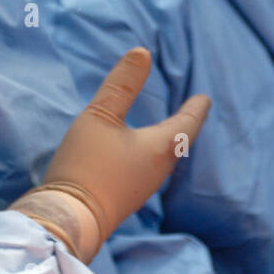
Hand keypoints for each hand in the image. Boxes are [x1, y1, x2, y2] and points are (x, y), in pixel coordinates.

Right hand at [12, 48, 209, 262]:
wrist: (68, 220)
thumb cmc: (86, 164)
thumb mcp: (101, 116)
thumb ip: (121, 84)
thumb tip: (143, 52)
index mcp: (160, 148)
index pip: (187, 123)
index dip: (196, 107)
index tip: (205, 98)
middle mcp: (158, 170)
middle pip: (178, 142)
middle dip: (183, 125)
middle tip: (190, 110)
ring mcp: (142, 188)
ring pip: (163, 158)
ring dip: (166, 141)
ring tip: (166, 129)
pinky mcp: (125, 199)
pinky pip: (147, 170)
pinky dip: (150, 155)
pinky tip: (137, 154)